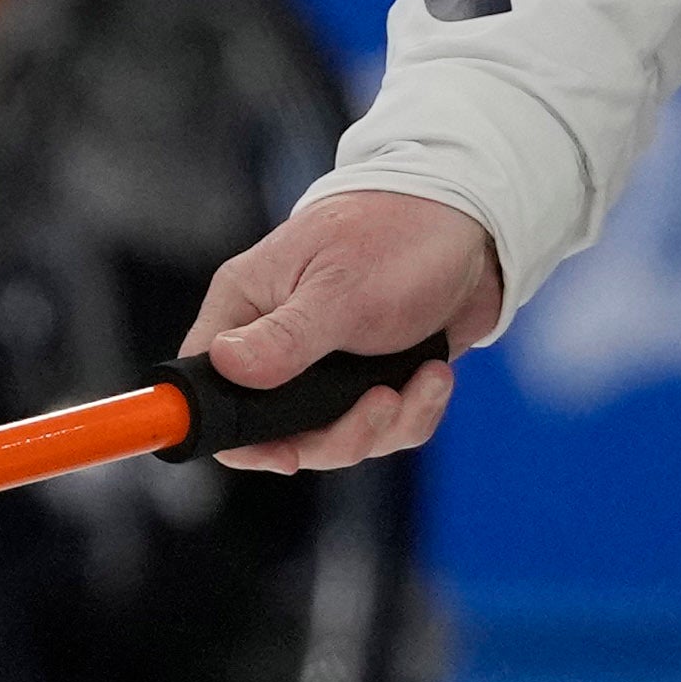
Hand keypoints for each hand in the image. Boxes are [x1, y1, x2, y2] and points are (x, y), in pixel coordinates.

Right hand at [176, 187, 501, 470]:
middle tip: (382, 404)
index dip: (235, 433)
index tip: (284, 454)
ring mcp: (323, 365)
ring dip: (387, 423)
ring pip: (334, 438)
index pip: (206, 384)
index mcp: (247, 307)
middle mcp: (276, 340)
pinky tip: (434, 377)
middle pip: (276, 431)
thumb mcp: (340, 290)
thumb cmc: (396, 236)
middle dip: (339, 435)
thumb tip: (226, 366)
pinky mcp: (367, 377)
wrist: (474, 226)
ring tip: (426, 380)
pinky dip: (414, 413)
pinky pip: (381, 428)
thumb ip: (284, 338)